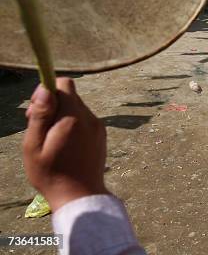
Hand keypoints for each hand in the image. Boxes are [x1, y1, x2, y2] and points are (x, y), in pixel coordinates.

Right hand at [23, 78, 108, 210]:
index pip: (64, 84)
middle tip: (39, 128)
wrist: (81, 196)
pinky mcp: (101, 134)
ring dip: (62, 116)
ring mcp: (98, 126)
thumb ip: (40, 115)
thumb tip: (45, 89)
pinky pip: (84, 120)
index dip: (47, 91)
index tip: (36, 110)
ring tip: (52, 140)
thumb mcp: (34, 146)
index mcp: (73, 118)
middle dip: (52, 105)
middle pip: (70, 96)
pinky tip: (64, 145)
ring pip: (76, 108)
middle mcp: (90, 118)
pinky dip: (73, 125)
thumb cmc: (52, 174)